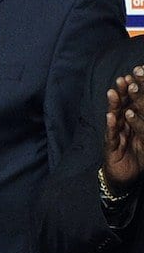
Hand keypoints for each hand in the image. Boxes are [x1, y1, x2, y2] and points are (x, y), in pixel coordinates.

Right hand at [103, 65, 143, 190]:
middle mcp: (123, 125)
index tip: (138, 75)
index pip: (134, 102)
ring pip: (115, 117)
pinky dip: (111, 125)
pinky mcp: (112, 147)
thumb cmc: (137, 156)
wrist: (125, 177)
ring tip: (113, 92)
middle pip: (123, 106)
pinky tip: (110, 116)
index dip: (135, 90)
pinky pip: (112, 135)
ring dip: (114, 104)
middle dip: (123, 92)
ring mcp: (116, 134)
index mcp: (133, 121)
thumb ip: (143, 124)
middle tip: (124, 78)